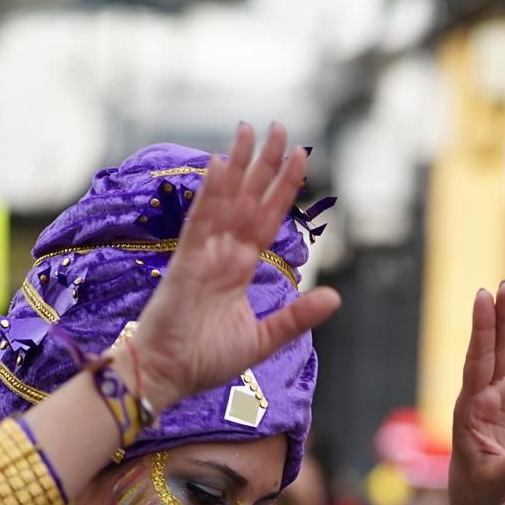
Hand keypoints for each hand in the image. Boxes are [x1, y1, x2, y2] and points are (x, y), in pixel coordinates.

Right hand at [132, 122, 341, 411]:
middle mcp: (222, 253)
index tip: (299, 157)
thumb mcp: (263, 337)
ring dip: (238, 166)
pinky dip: (210, 194)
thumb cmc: (205, 360)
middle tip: (279, 128)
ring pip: (225, 200)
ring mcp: (202, 254)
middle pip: (248, 199)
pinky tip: (220, 165)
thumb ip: (297, 317)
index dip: (282, 189)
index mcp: (238, 268)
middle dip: (263, 164)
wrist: (169, 377)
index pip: (266, 218)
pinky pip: (200, 222)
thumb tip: (335, 297)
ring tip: (250, 131)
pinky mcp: (185, 262)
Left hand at [449, 282, 504, 504]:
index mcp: (471, 411)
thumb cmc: (483, 490)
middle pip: (493, 350)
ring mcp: (502, 394)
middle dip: (497, 318)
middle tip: (502, 284)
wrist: (484, 496)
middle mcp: (485, 396)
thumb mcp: (496, 485)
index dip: (481, 332)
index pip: (476, 363)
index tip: (480, 300)